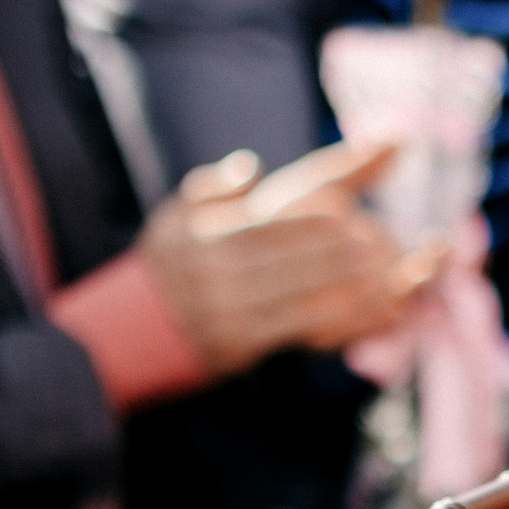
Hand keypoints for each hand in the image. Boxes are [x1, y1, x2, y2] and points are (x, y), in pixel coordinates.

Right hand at [140, 142, 438, 378]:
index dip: (310, 218)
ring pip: (296, 293)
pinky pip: (293, 328)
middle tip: (377, 243)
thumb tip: (250, 165)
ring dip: (342, 285)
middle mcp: (215, 271)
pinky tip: (357, 313)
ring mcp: (227, 309)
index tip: (346, 212)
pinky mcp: (238, 343)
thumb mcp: (174, 219)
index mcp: (205, 236)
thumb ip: (211, 189)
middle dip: (336, 251)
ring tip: (381, 275)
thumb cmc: (165, 268)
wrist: (127, 333)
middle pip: (289, 257)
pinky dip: (329, 320)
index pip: (268, 221)